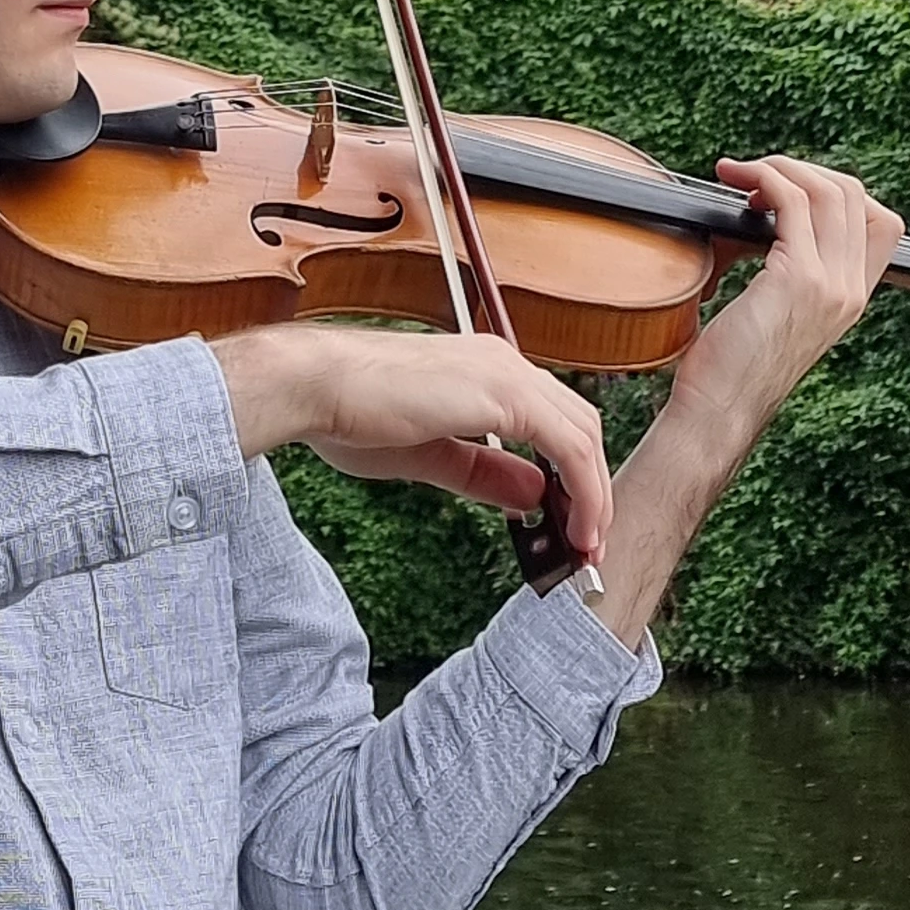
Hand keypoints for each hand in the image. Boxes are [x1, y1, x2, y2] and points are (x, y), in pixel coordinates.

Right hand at [209, 323, 610, 558]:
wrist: (316, 386)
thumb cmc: (352, 415)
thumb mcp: (432, 456)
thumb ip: (485, 473)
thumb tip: (533, 496)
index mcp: (487, 372)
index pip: (554, 423)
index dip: (573, 477)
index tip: (572, 526)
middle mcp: (504, 363)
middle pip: (579, 427)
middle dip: (592, 490)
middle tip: (590, 544)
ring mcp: (506, 372)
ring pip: (583, 435)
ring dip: (593, 495)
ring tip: (587, 545)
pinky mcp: (503, 392)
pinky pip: (568, 446)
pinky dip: (583, 489)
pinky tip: (576, 527)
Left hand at [577, 156, 900, 651]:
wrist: (717, 414)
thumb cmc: (729, 370)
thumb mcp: (773, 315)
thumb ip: (782, 274)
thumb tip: (752, 220)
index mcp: (851, 299)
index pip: (879, 222)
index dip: (837, 192)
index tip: (788, 191)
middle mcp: (851, 291)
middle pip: (856, 195)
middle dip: (804, 169)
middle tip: (757, 176)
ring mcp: (830, 284)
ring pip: (831, 189)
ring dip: (781, 167)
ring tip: (740, 174)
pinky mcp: (797, 278)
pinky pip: (793, 202)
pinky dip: (765, 179)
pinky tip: (736, 183)